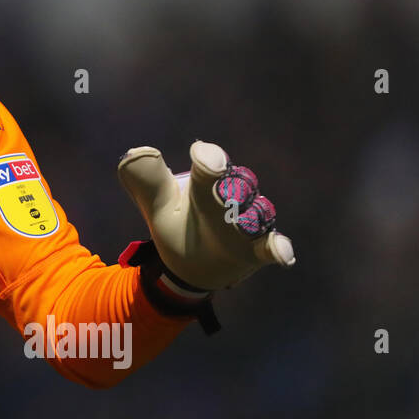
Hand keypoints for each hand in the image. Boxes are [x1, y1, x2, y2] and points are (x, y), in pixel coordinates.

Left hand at [118, 140, 294, 291]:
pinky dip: (278, 248)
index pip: (210, 164)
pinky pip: (271, 246)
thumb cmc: (176, 225)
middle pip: (241, 184)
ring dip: (250, 217)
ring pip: (258, 213)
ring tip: (241, 222)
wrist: (187, 266)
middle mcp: (230, 198)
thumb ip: (146, 180)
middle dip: (232, 186)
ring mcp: (246, 224)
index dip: (209, 158)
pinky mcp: (257, 250)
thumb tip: (135, 153)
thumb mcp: (156, 204)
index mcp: (205, 183)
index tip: (203, 155)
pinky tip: (283, 254)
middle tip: (221, 191)